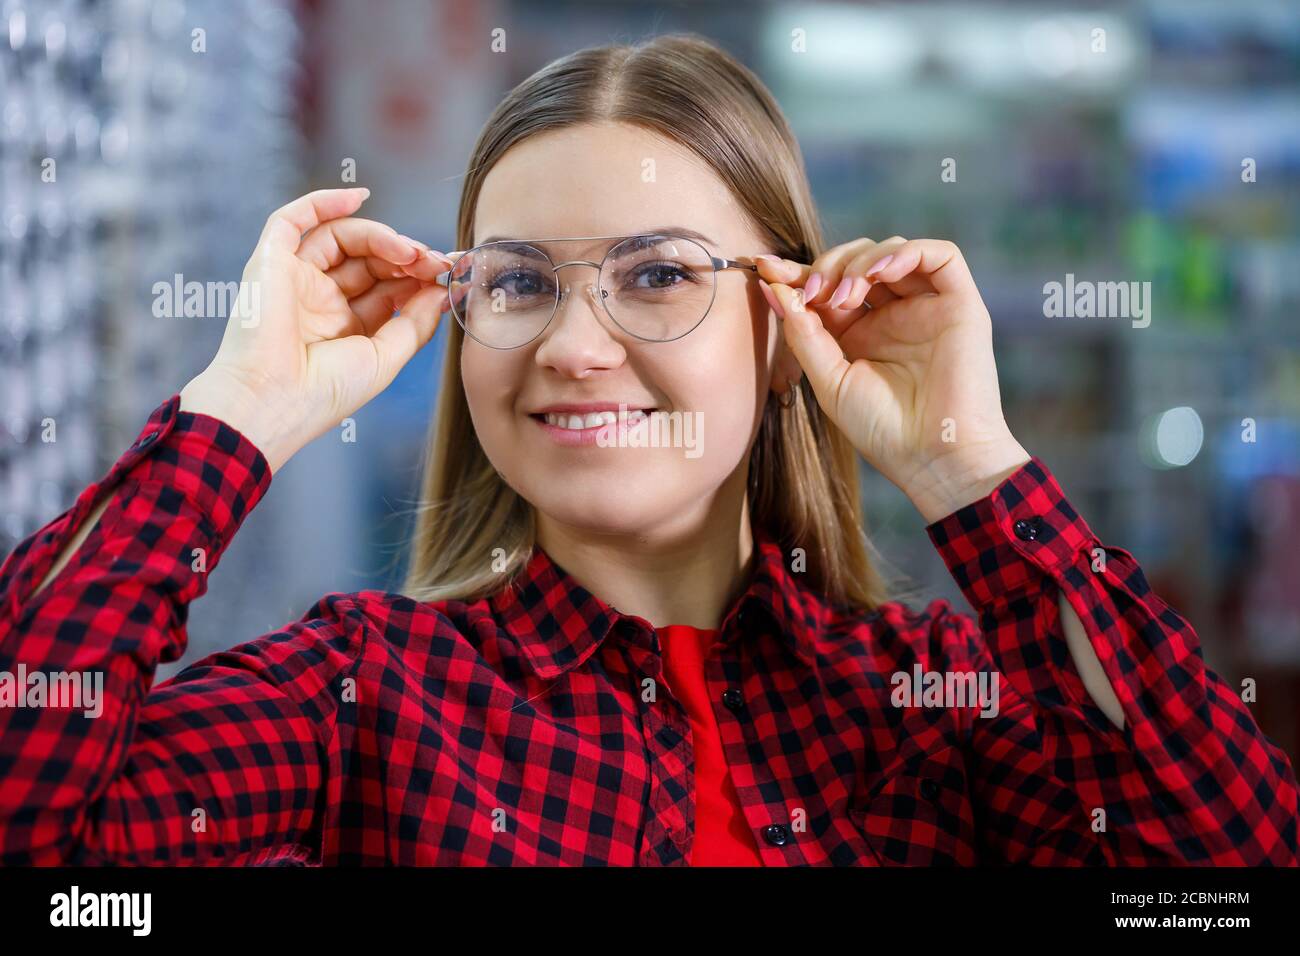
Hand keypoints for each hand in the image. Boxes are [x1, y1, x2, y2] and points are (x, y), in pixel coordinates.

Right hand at [179, 188, 451, 473]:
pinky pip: (293, 220)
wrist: (273, 400)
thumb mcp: (386, 357)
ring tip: (409, 252)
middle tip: (435, 262)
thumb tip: (441, 290)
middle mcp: (321, 300)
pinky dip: (324, 203)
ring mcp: (296, 279)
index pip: (388, 287)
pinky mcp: (271, 261)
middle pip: (370, 260)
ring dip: (381, 237)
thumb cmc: (326, 391)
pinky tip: (358, 198)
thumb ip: (414, 323)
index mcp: (346, 326)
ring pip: (343, 238)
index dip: (419, 276)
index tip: (449, 274)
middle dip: (406, 257)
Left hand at [756, 237, 1029, 522]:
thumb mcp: (829, 380)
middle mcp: (893, 314)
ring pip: (892, 250)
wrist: (933, 458)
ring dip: (860, 262)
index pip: (827, 286)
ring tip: (846, 296)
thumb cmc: (882, 430)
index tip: (766, 268)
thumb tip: (774, 288)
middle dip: (828, 266)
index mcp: (860, 333)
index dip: (796, 273)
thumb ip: (804, 334)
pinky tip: (879, 275)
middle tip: (813, 292)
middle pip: (856, 261)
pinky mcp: (959, 304)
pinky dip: (906, 252)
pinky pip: (941, 255)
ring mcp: (926, 306)